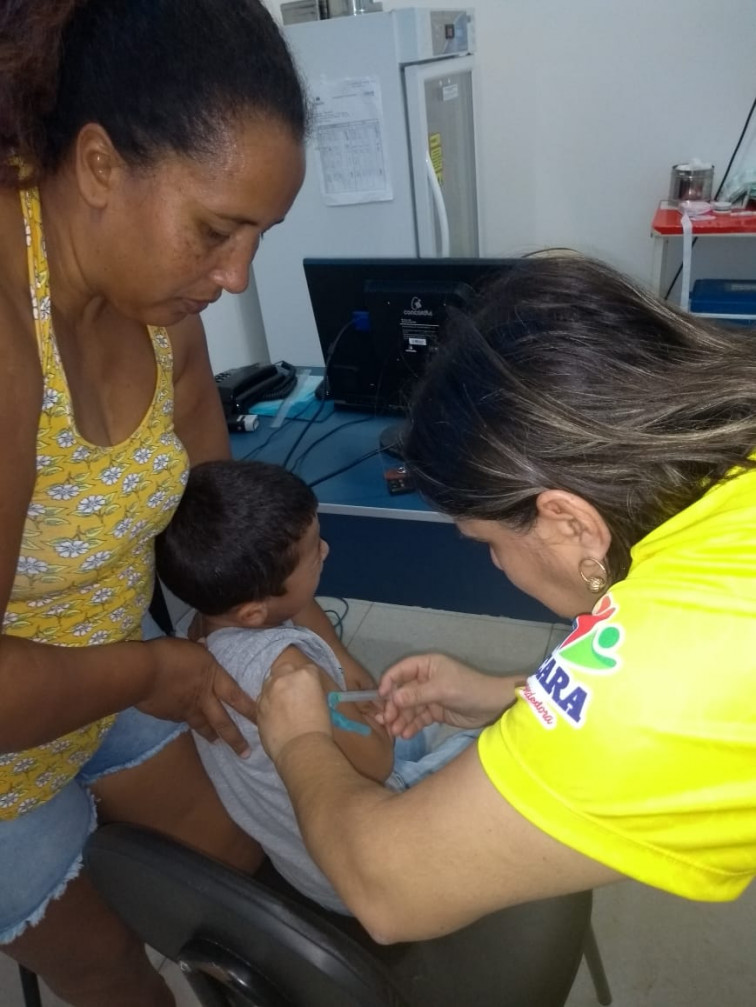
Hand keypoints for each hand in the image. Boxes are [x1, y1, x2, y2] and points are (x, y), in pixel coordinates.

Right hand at [136, 636, 256, 756]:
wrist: (143, 673)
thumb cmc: (168, 654)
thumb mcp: (190, 647)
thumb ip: (200, 649)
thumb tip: (204, 642)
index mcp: (212, 678)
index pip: (236, 696)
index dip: (249, 709)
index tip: (262, 720)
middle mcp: (203, 698)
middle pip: (223, 722)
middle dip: (235, 739)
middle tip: (246, 754)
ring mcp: (186, 709)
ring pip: (203, 726)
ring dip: (212, 736)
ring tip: (218, 744)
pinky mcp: (170, 715)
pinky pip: (183, 721)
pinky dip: (188, 725)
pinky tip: (188, 726)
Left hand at [257, 662, 331, 765]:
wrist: (300, 748)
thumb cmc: (319, 727)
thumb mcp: (321, 702)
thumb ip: (310, 691)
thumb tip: (305, 694)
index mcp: (305, 675)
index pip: (308, 669)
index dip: (309, 680)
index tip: (310, 689)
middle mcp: (285, 677)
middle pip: (286, 668)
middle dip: (289, 677)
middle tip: (294, 693)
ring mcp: (269, 690)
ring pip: (271, 681)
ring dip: (276, 688)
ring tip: (283, 704)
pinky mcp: (258, 704)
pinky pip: (263, 697)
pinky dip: (268, 702)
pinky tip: (275, 714)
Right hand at [378, 653, 517, 737]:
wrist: (493, 707)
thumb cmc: (469, 689)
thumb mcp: (442, 689)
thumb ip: (416, 694)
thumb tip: (393, 698)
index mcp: (427, 666)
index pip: (401, 671)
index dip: (389, 682)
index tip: (380, 698)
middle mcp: (426, 679)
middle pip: (402, 692)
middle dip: (393, 706)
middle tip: (387, 721)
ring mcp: (430, 696)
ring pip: (409, 708)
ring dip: (401, 719)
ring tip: (395, 732)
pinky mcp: (436, 712)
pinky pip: (419, 718)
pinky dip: (411, 726)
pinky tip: (406, 734)